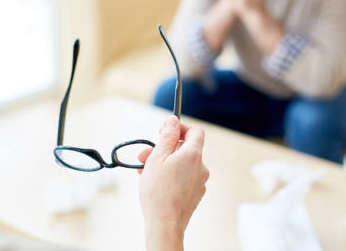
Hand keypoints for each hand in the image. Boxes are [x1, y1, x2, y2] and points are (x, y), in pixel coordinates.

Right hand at [138, 116, 208, 250]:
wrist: (164, 223)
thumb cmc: (158, 192)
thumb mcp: (157, 157)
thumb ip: (167, 136)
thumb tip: (173, 121)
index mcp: (193, 154)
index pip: (195, 131)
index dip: (180, 127)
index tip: (165, 131)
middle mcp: (200, 167)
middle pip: (185, 148)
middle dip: (164, 148)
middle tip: (146, 154)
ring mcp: (199, 181)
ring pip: (181, 163)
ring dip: (164, 162)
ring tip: (145, 170)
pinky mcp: (194, 194)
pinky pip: (182, 177)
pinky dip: (170, 175)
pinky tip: (154, 182)